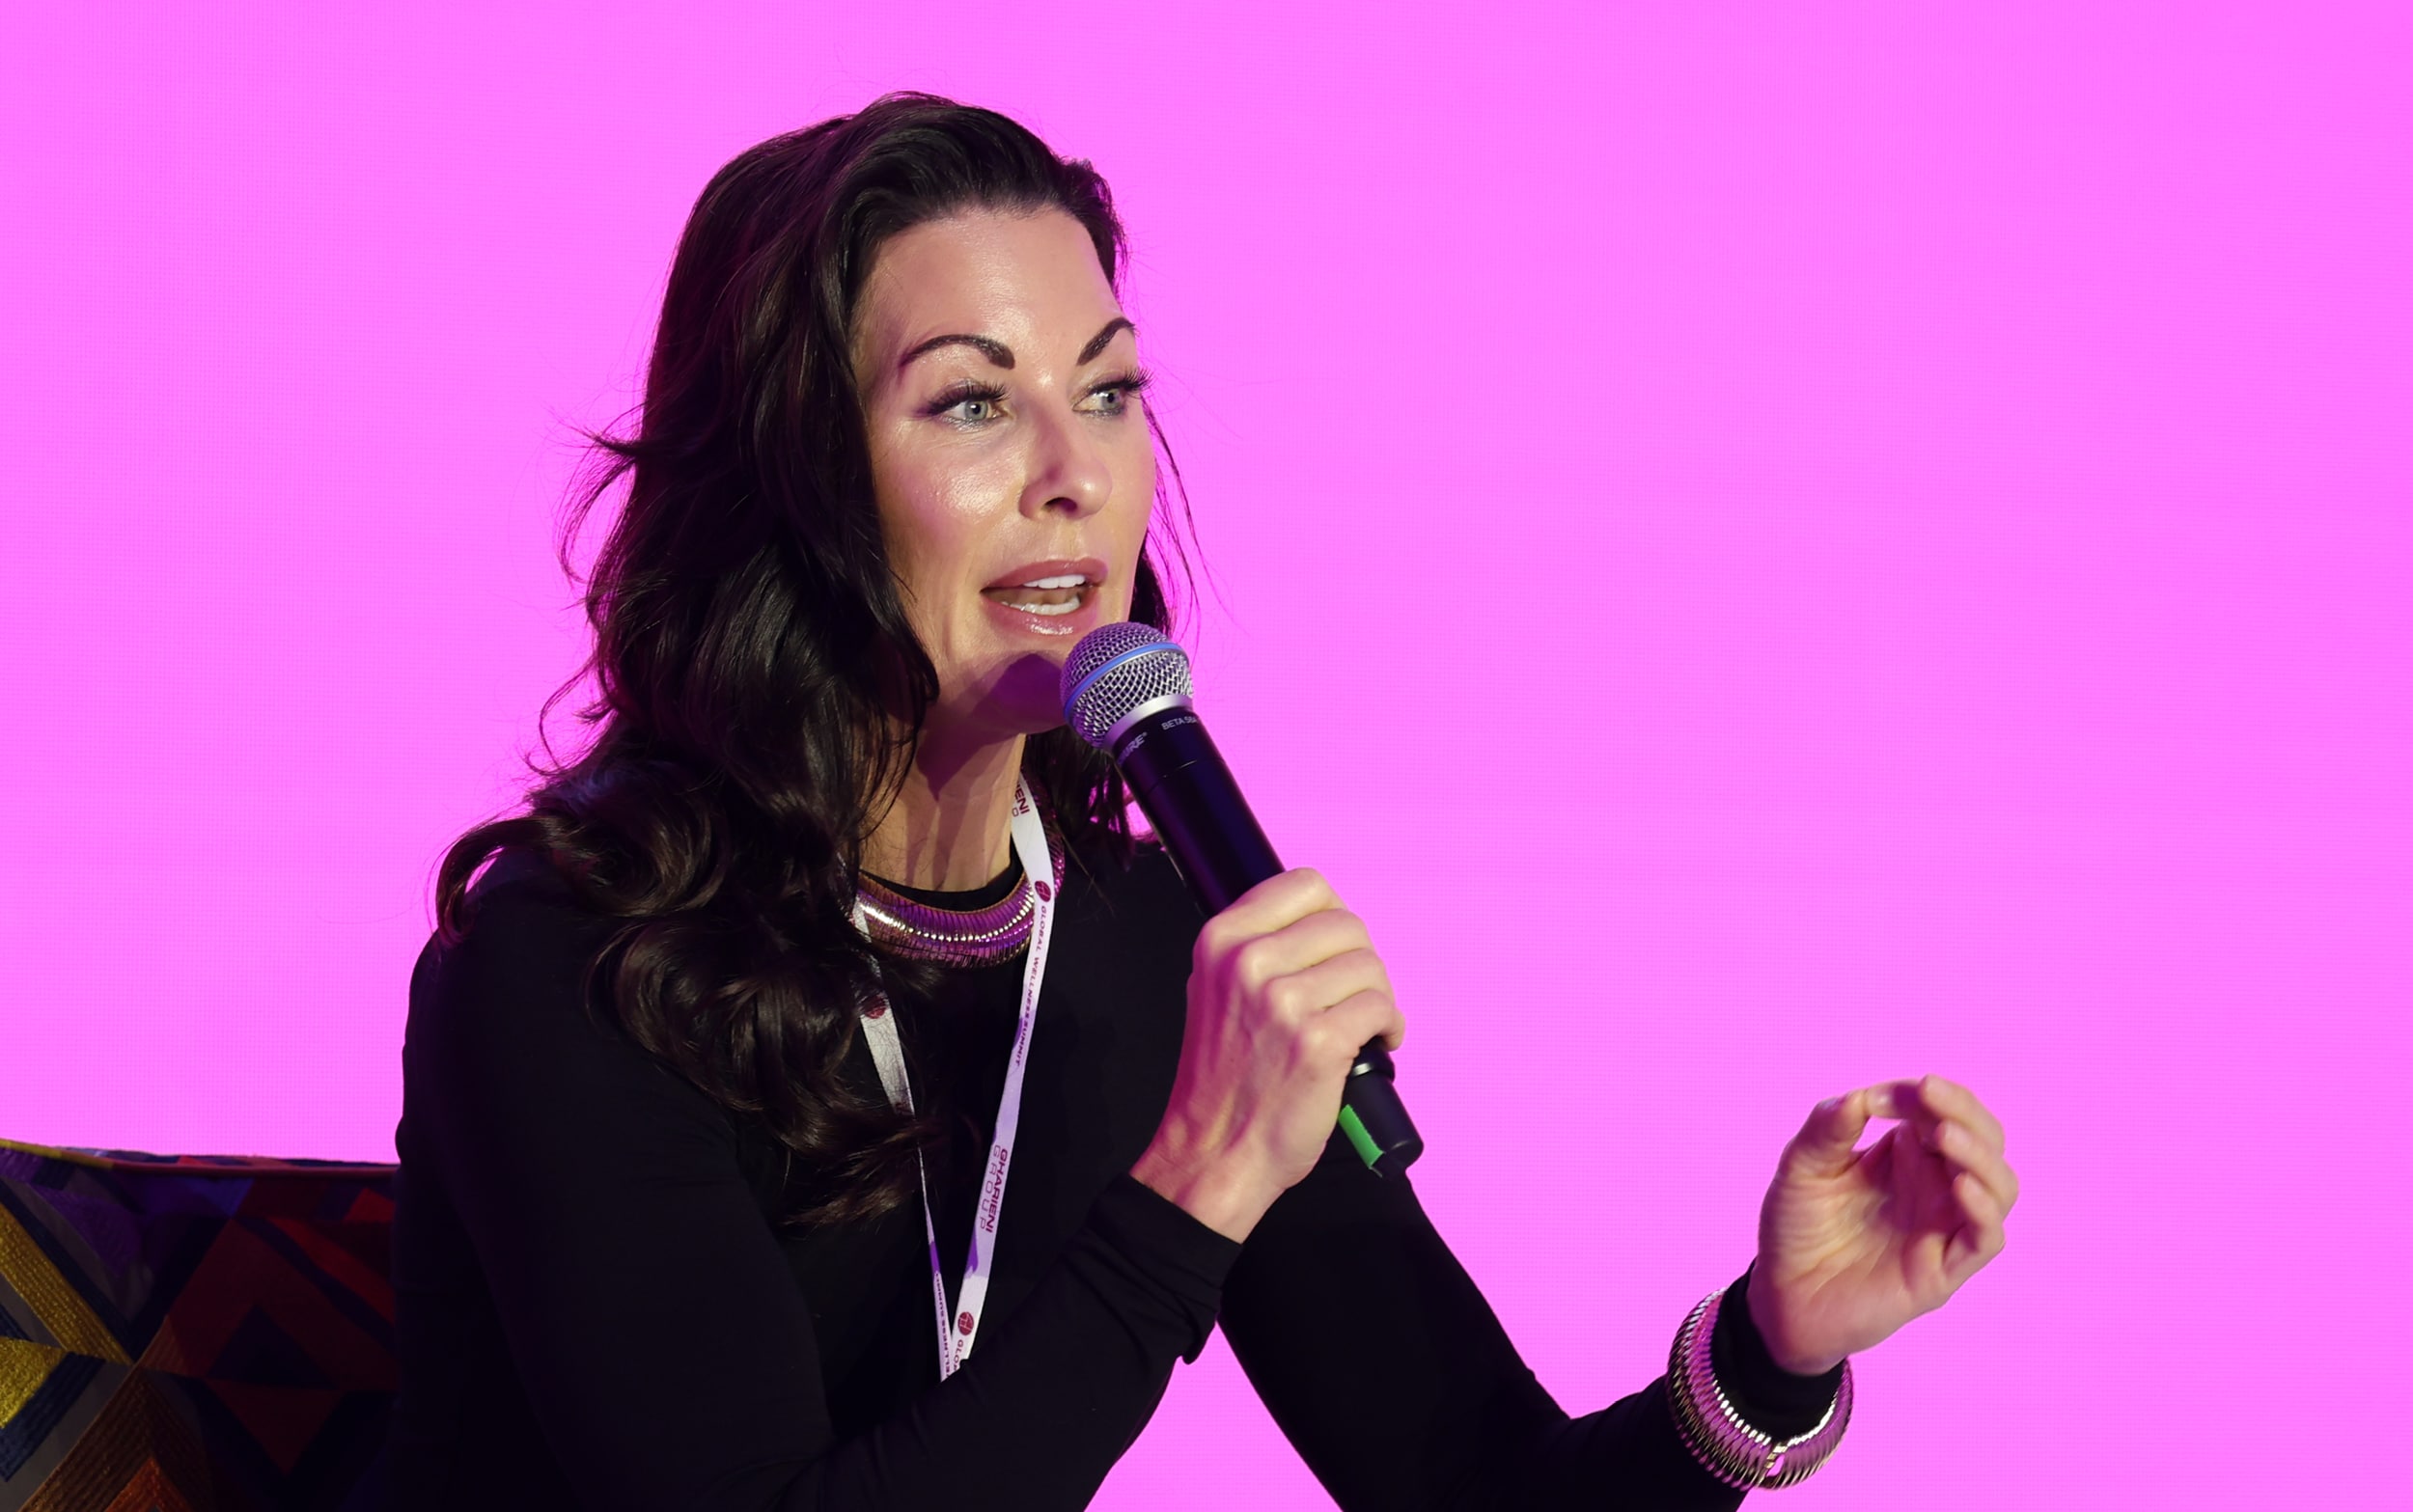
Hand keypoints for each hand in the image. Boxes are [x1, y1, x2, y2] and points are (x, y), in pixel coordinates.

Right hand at [1131, 868, 1405, 1241]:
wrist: (1214, 1151)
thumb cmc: (1223, 1077)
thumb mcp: (1215, 989)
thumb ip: (1254, 949)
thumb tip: (1317, 920)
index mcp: (1222, 939)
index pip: (1306, 884)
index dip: (1333, 917)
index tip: (1334, 951)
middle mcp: (1249, 961)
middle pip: (1347, 924)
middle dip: (1360, 962)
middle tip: (1352, 997)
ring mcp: (1283, 1001)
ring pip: (1369, 965)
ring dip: (1378, 996)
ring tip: (1361, 1025)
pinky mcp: (1319, 1042)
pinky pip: (1382, 1008)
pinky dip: (1389, 1028)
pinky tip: (1373, 1045)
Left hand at [1746, 1076, 2017, 1375]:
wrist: (1782, 1295)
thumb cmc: (1796, 1227)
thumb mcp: (1802, 1166)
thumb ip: (1827, 1129)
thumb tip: (1859, 1096)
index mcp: (1908, 1154)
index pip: (1943, 1111)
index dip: (1925, 1095)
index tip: (1884, 1096)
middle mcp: (1935, 1186)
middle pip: (1985, 1139)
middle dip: (1964, 1110)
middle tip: (1930, 1092)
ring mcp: (1943, 1227)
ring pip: (2000, 1185)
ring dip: (1980, 1155)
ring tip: (1943, 1135)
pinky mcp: (1944, 1270)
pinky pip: (1985, 1238)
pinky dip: (1983, 1210)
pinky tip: (1960, 1186)